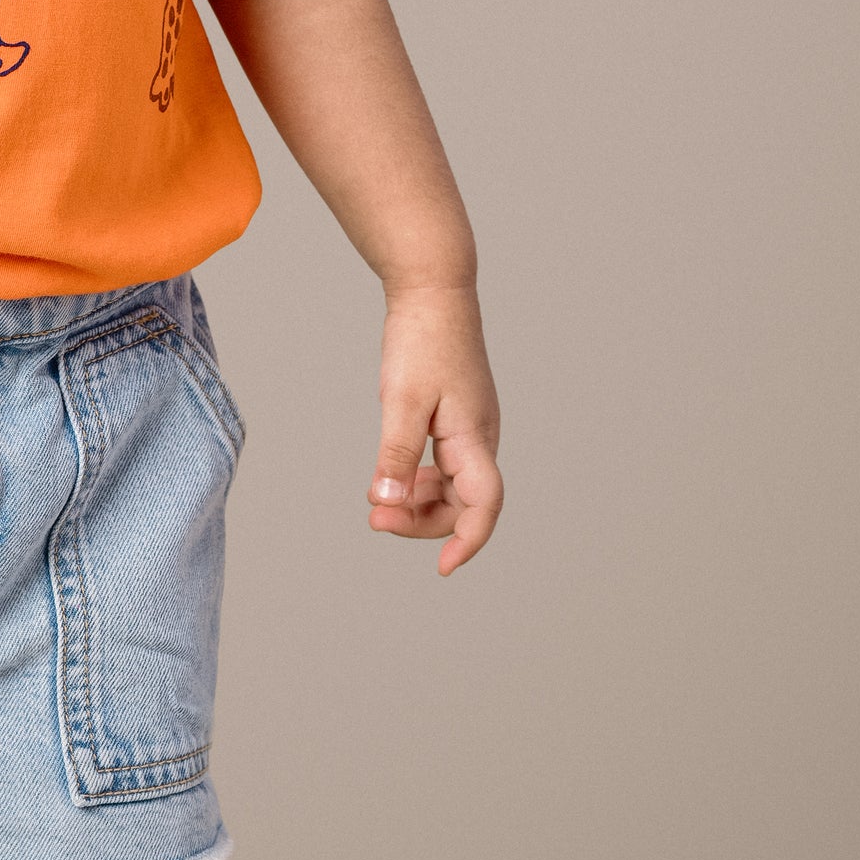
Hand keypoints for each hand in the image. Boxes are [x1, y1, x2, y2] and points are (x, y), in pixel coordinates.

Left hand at [367, 284, 502, 574]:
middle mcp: (480, 438)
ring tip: (378, 501)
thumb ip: (396, 453)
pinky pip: (446, 465)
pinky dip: (420, 479)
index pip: (484, 505)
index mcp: (474, 437)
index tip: (442, 568)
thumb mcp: (402, 399)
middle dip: (422, 521)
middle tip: (374, 517)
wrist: (434, 291)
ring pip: (453, 486)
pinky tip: (393, 478)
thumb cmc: (422, 340)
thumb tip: (387, 501)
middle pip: (464, 503)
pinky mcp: (459, 418)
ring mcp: (472, 428)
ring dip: (419, 503)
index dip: (467, 542)